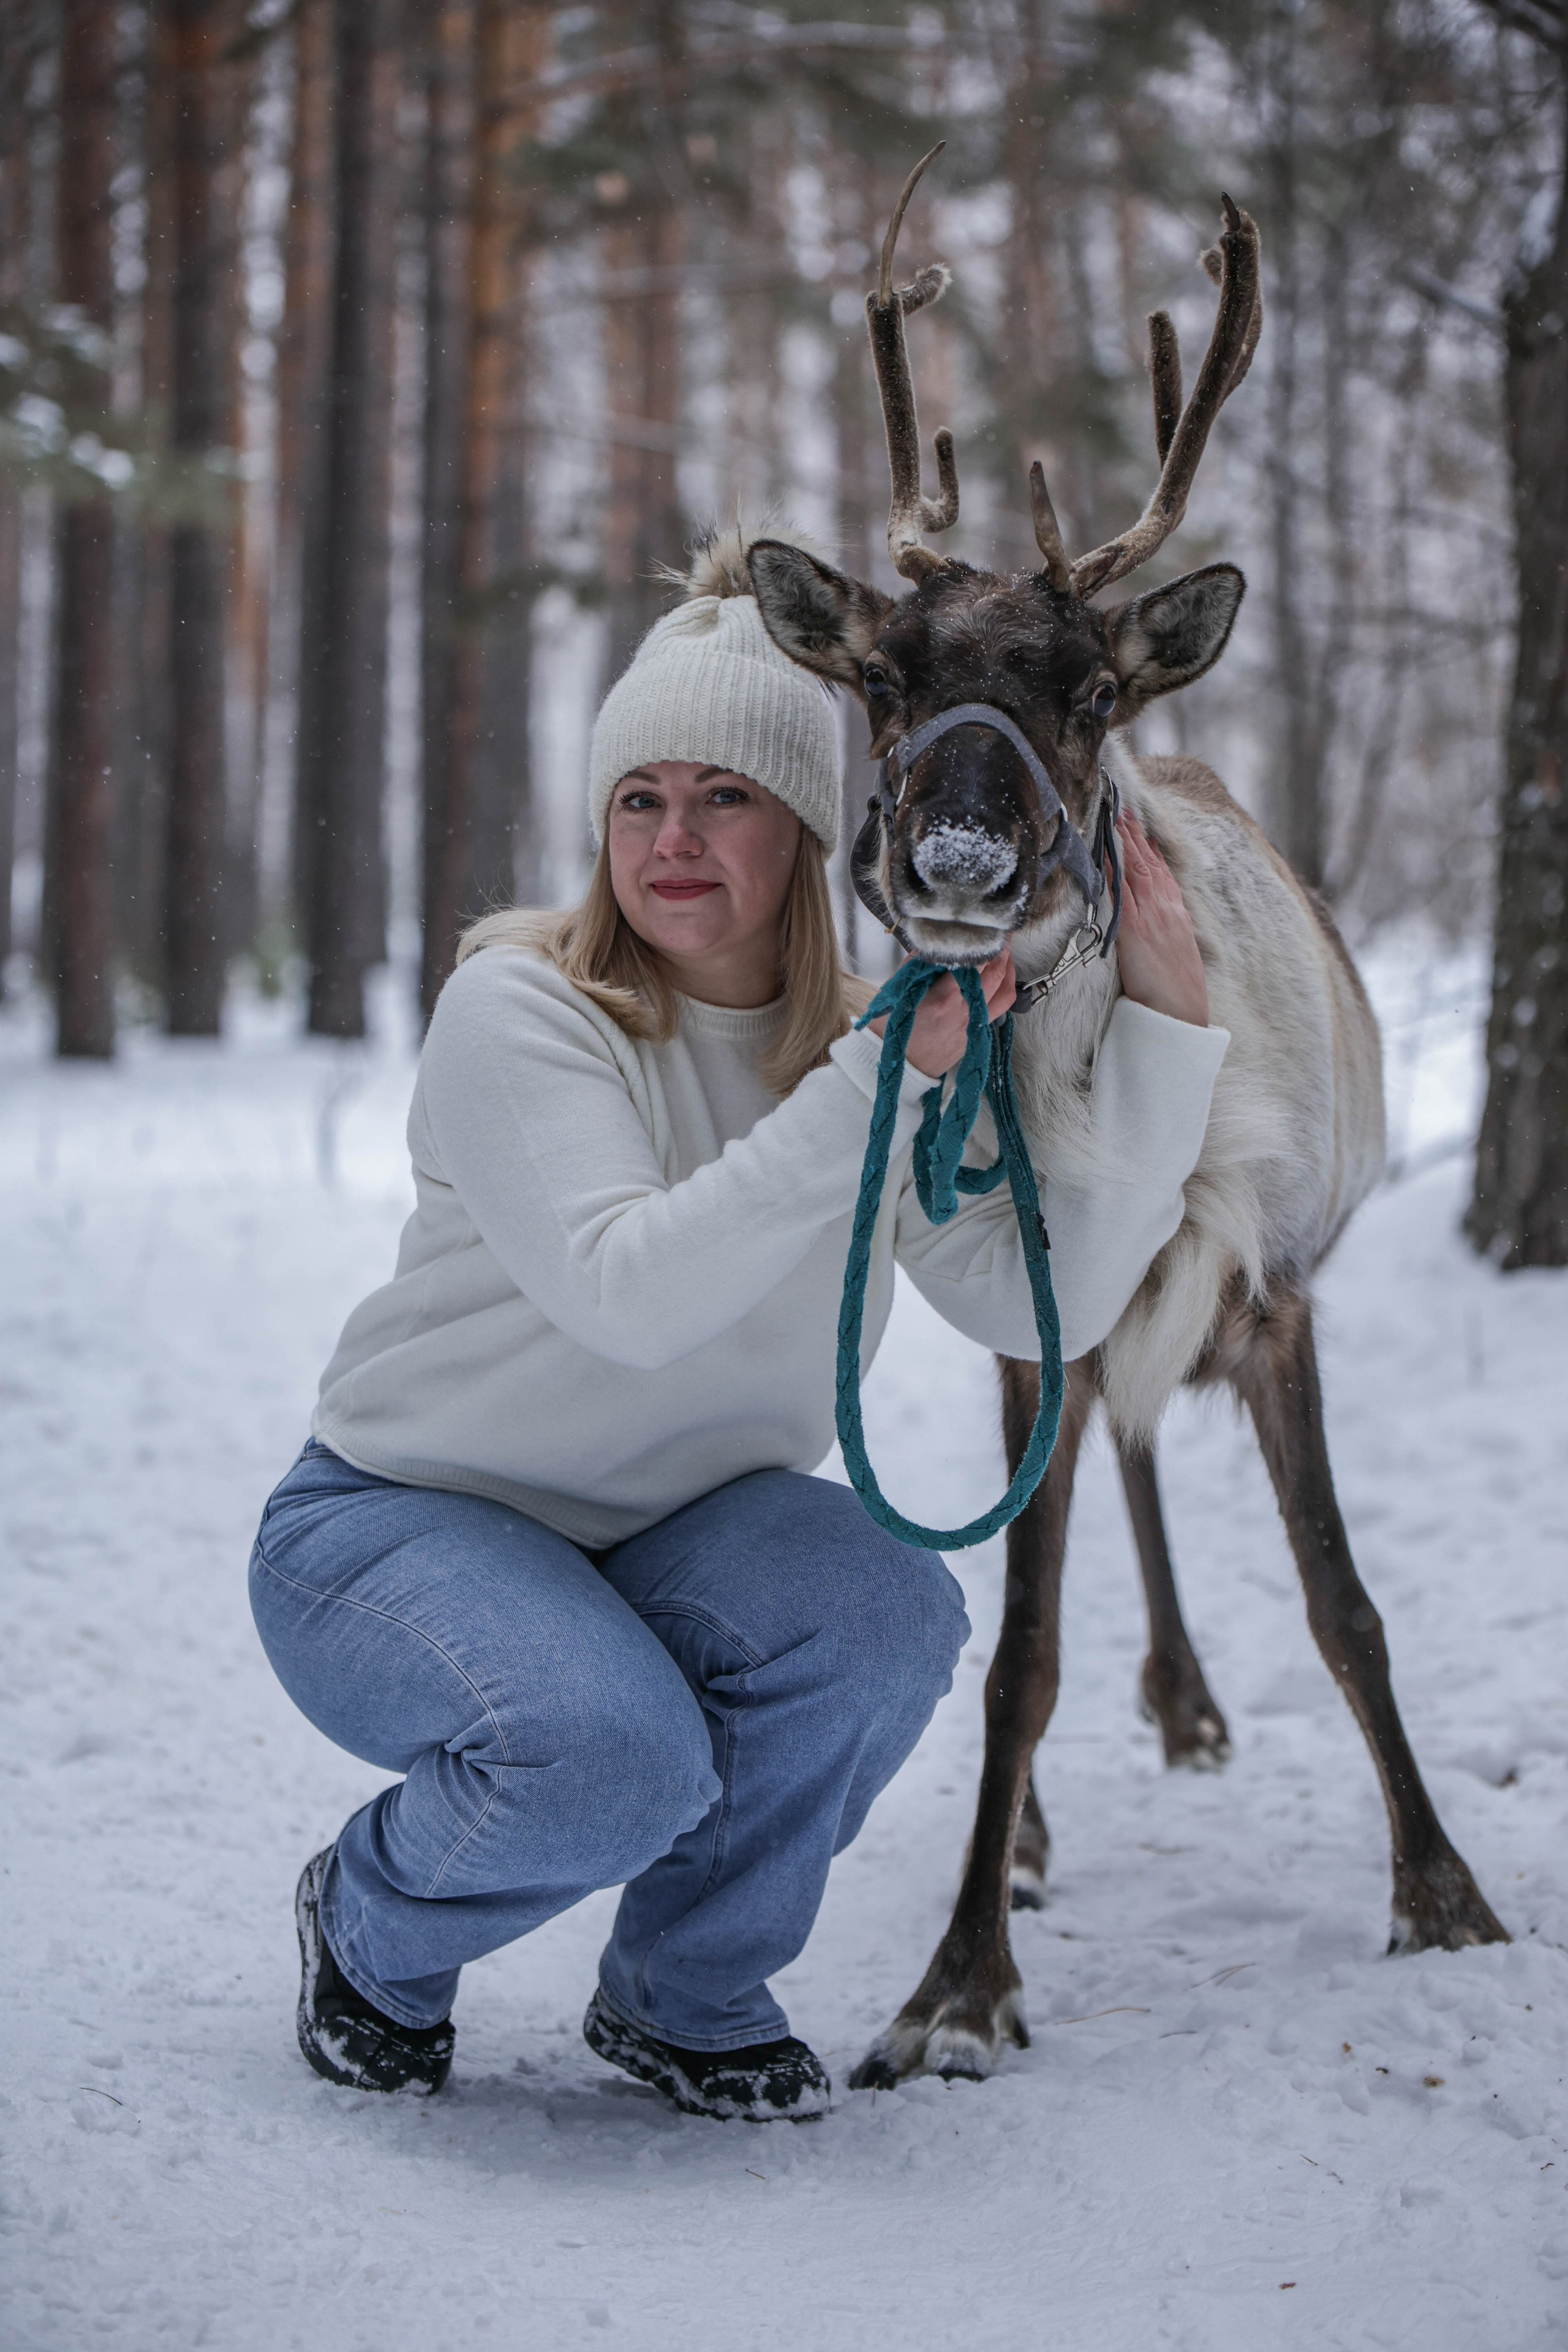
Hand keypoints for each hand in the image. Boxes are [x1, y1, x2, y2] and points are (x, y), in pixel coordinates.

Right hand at [871, 948, 1017, 1078]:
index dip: (988, 943)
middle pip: (997, 976)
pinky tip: (996, 982)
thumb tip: (939, 942)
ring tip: (1004, 957)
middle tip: (1001, 937)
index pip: (977, 963)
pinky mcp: (976, 1037)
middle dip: (1003, 953)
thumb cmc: (892, 1029)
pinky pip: (998, 1010)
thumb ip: (920, 963)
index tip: (992, 929)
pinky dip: (1002, 991)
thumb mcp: (899, 989)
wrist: (897, 1067)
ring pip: (1005, 994)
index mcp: (944, 998)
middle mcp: (964, 1012)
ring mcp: (973, 1026)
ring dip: (1009, 972)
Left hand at [1113, 811, 1208, 1027]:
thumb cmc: (1174, 986)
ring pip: (1136, 870)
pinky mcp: (1136, 929)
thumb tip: (1153, 905)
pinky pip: (1121, 893)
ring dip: (1124, 842)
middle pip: (1147, 862)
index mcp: (1176, 911)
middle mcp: (1165, 908)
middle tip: (1122, 808)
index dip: (1149, 846)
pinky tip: (1104, 855)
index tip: (1138, 825)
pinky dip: (1114, 871)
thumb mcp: (1176, 946)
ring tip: (1113, 817)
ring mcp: (1151, 916)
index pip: (1161, 870)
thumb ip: (1165, 922)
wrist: (1181, 1011)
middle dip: (1134, 834)